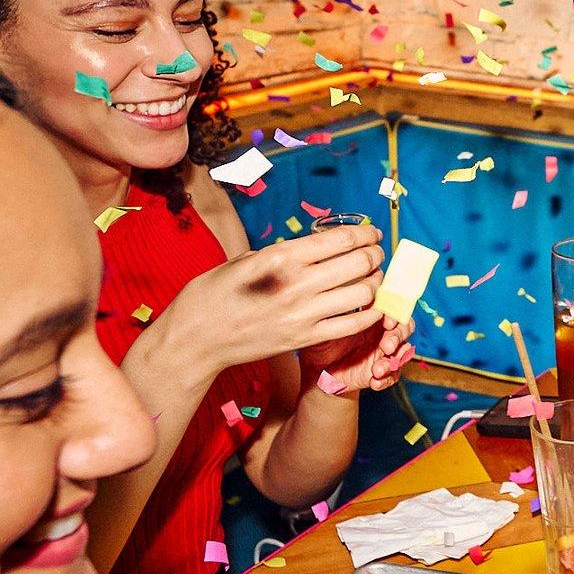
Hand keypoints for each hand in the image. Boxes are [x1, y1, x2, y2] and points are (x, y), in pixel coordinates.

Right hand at [161, 224, 384, 375]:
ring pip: (362, 293)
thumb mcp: (245, 259)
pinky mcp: (305, 340)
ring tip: (374, 277)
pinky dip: (370, 313)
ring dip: (375, 282)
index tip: (372, 233)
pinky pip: (352, 324)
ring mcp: (303, 315)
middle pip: (357, 263)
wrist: (197, 339)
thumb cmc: (214, 294)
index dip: (364, 234)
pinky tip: (373, 306)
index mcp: (281, 258)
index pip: (339, 240)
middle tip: (377, 253)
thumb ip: (282, 253)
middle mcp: (297, 284)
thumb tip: (314, 247)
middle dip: (374, 254)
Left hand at [306, 318, 412, 398]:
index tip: (387, 321)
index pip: (392, 308)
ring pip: (403, 352)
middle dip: (397, 337)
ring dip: (393, 361)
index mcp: (371, 317)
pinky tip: (375, 382)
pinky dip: (386, 379)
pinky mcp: (382, 373)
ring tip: (378, 370)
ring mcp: (383, 353)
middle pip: (404, 328)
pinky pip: (393, 376)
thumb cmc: (321, 344)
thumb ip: (336, 314)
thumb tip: (343, 298)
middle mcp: (381, 333)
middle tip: (386, 346)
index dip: (394, 313)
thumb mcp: (323, 328)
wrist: (318, 373)